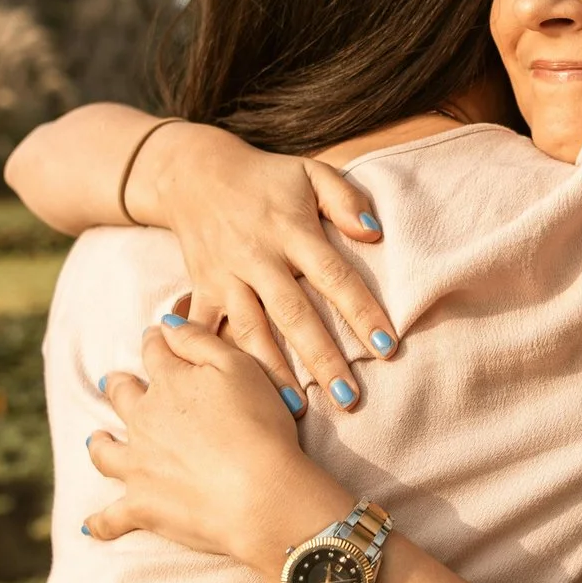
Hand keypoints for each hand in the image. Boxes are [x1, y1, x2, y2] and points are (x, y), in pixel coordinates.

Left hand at [84, 318, 352, 568]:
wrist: (261, 494)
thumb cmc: (260, 427)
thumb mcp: (240, 367)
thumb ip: (198, 340)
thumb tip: (166, 323)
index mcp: (169, 383)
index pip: (155, 351)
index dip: (156, 340)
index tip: (156, 336)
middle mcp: (144, 420)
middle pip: (121, 396)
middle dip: (119, 386)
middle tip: (117, 383)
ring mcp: (138, 465)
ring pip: (105, 451)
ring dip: (100, 444)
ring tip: (98, 440)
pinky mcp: (141, 507)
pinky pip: (110, 518)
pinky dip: (100, 522)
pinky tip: (90, 526)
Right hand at [138, 122, 397, 407]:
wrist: (194, 174)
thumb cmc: (267, 179)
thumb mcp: (310, 172)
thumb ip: (345, 198)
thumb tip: (374, 231)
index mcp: (291, 230)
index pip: (333, 275)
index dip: (361, 312)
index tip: (387, 347)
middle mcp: (257, 257)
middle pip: (294, 314)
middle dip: (322, 358)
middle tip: (349, 397)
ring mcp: (225, 277)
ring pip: (251, 331)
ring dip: (274, 372)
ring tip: (298, 410)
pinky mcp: (201, 290)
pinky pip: (209, 332)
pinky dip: (219, 362)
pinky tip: (236, 393)